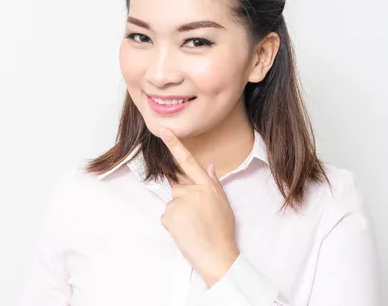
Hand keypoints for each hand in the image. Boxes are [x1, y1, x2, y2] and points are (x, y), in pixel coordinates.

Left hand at [159, 127, 239, 287]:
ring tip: (193, 227)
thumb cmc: (222, 232)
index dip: (175, 145)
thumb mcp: (223, 203)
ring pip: (172, 202)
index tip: (164, 131)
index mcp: (208, 186)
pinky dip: (173, 224)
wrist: (217, 256)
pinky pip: (166, 215)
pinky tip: (185, 231)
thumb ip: (213, 183)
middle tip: (196, 218)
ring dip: (178, 213)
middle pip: (178, 187)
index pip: (189, 162)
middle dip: (183, 199)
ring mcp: (180, 202)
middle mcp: (193, 191)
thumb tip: (209, 166)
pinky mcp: (170, 215)